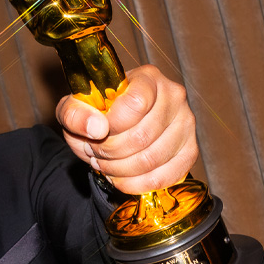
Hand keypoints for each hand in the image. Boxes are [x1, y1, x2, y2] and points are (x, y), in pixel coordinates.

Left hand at [55, 65, 198, 194]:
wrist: (110, 130)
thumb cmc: (95, 114)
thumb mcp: (73, 109)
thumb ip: (75, 114)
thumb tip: (97, 128)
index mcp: (147, 78)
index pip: (135, 104)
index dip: (112, 126)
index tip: (97, 133)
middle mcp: (174, 97)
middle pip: (142, 136)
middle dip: (110, 152)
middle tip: (96, 152)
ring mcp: (186, 125)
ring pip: (151, 160)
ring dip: (119, 170)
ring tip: (106, 163)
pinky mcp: (189, 152)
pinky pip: (163, 178)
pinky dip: (135, 185)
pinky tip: (120, 177)